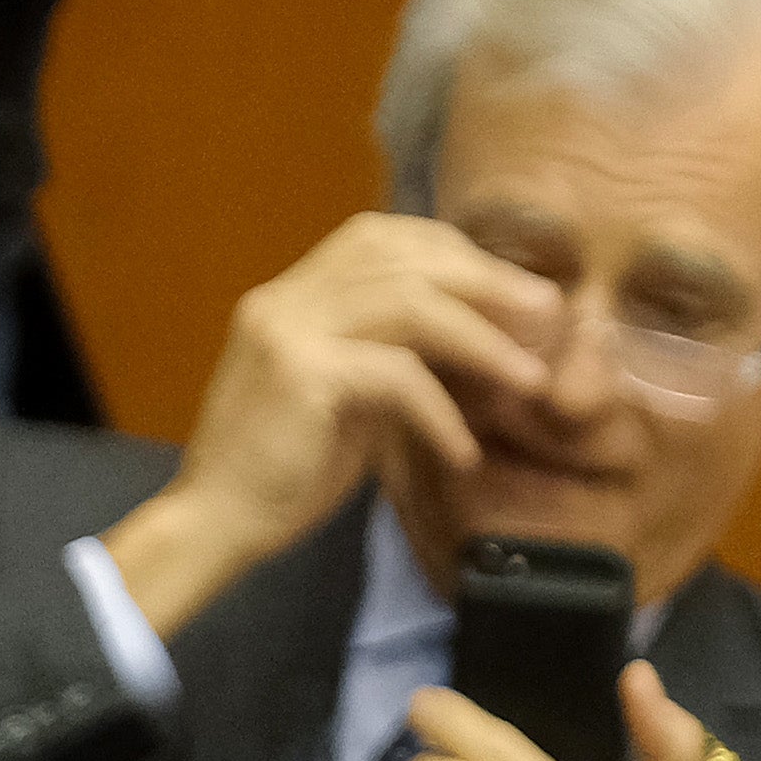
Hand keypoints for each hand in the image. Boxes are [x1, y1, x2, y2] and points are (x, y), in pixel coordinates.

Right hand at [102, 215, 557, 639]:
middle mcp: (284, 300)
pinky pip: (397, 375)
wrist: (214, 525)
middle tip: (546, 314)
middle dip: (484, 280)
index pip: (377, 235)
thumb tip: (471, 343)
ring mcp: (288, 332)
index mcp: (289, 297)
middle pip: (402, 256)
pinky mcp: (301, 376)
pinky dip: (442, 411)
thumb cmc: (280, 474)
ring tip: (529, 379)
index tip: (508, 290)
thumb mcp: (344, 401)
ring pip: (410, 304)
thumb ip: (387, 360)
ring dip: (482, 339)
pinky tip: (462, 452)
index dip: (450, 252)